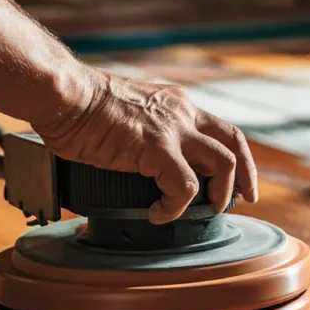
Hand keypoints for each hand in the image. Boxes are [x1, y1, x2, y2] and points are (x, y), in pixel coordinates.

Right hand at [33, 69, 258, 223]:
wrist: (63, 94)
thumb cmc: (79, 105)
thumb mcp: (126, 113)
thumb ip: (142, 131)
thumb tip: (135, 159)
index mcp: (176, 104)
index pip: (219, 128)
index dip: (235, 154)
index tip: (236, 178)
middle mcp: (182, 113)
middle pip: (235, 141)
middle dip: (246, 175)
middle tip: (244, 200)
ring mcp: (172, 130)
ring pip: (224, 164)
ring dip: (219, 194)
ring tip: (204, 212)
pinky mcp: (157, 148)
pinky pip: (185, 186)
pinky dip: (176, 207)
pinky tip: (159, 214)